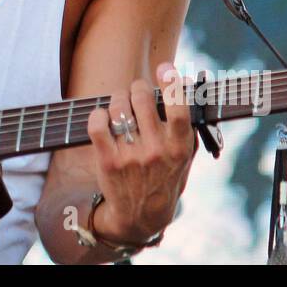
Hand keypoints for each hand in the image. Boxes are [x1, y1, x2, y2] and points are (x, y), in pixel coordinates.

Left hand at [85, 61, 197, 245]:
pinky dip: (97, 114)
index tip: (165, 68)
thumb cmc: (164, 180)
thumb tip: (188, 86)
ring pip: (119, 108)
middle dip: (137, 89)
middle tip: (136, 93)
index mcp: (179, 147)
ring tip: (120, 105)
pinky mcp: (108, 161)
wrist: (140, 217)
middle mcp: (156, 151)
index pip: (179, 109)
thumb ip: (187, 127)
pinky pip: (98, 125)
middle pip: (143, 99)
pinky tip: (102, 117)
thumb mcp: (185, 159)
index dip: (172, 83)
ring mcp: (131, 156)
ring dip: (117, 99)